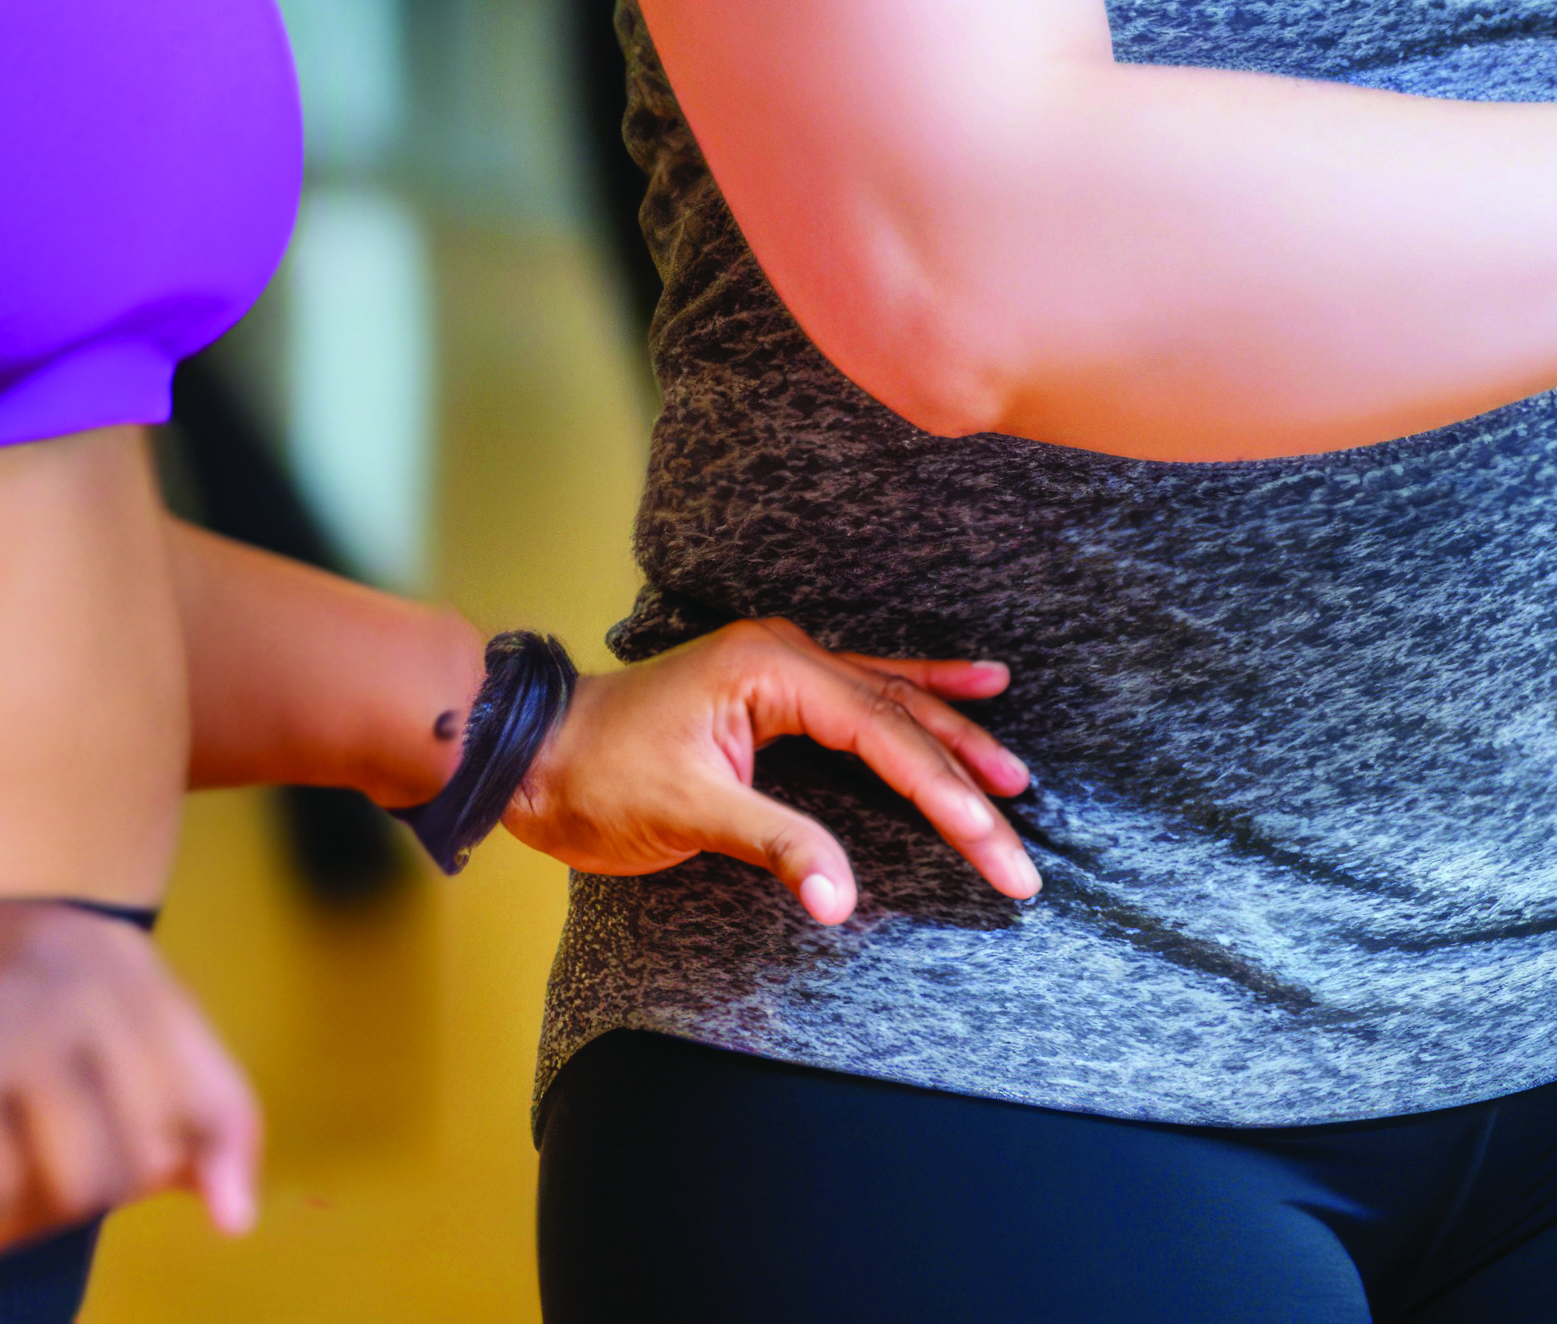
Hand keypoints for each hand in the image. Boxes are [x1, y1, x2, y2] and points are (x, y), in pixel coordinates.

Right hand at [0, 885, 258, 1267]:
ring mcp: (9, 1010)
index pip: (212, 1087)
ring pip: (73, 1189)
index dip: (227, 1163)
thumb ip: (109, 1087)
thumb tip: (226, 1195)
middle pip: (143, 1162)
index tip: (226, 1221)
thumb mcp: (12, 1021)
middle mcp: (76, 967)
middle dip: (61, 1209)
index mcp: (106, 953)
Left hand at [499, 616, 1036, 923]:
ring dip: (956, 738)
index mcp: (770, 670)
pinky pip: (866, 693)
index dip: (946, 795)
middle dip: (965, 783)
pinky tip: (970, 684)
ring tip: (1016, 770)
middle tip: (1022, 846)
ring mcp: (780, 668)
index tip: (996, 846)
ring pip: (893, 702)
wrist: (533, 754)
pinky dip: (919, 695)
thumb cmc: (596, 778)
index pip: (884, 736)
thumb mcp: (684, 816)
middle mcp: (785, 656)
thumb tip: (840, 900)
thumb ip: (773, 847)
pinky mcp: (773, 691)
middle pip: (900, 719)